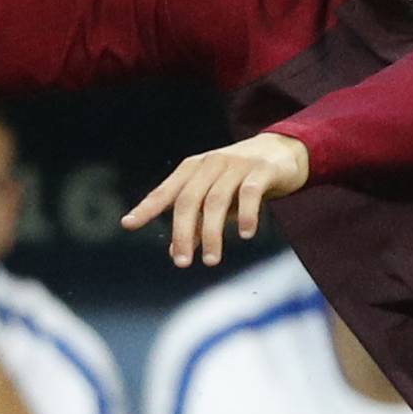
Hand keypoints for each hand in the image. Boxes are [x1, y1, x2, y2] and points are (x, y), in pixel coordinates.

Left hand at [122, 132, 310, 267]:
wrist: (284, 151)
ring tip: (211, 260)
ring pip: (217, 200)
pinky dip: (247, 214)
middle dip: (182, 233)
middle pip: (189, 200)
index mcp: (193, 169)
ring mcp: (236, 165)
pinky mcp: (262, 169)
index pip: (166, 191)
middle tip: (181, 262)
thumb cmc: (242, 179)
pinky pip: (251, 192)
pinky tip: (246, 235)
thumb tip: (173, 251)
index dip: (146, 207)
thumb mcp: (216, 199)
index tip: (128, 224)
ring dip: (213, 233)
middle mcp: (210, 164)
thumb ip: (196, 223)